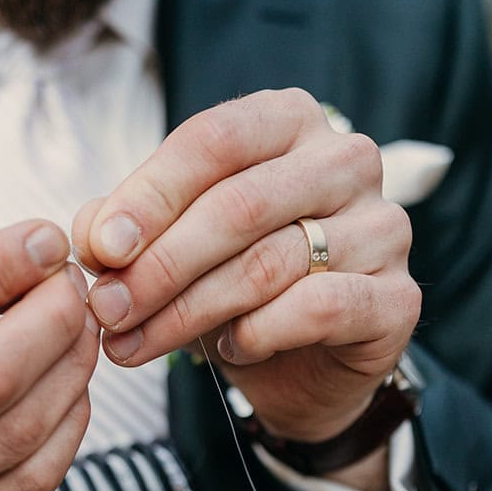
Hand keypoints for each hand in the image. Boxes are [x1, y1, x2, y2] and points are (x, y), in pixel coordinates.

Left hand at [72, 88, 419, 478]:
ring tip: (135, 344)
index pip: (215, 140)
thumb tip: (92, 237)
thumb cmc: (232, 287)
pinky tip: (226, 349)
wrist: (303, 368)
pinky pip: (318, 309)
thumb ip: (127, 230)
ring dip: (187, 312)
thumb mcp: (168, 248)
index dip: (149, 196)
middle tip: (107, 312)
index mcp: (290, 122)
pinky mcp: (398, 299)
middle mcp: (347, 161)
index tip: (99, 251)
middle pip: (239, 204)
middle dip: (159, 265)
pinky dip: (257, 334)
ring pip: (270, 263)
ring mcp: (383, 227)